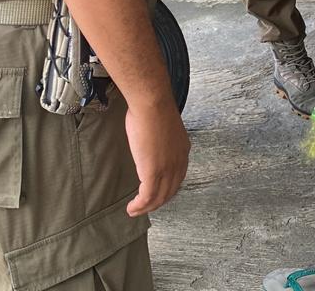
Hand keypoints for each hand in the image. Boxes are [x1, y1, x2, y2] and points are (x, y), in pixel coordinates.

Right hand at [124, 99, 189, 216]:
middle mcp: (179, 163)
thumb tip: (151, 140)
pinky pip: (147, 197)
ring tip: (135, 211)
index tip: (156, 192)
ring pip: (159, 197)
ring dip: (146, 207)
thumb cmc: (153, 108)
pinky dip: (140, 206)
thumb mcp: (162, 126)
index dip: (166, 188)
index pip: (177, 177)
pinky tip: (132, 208)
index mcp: (183, 151)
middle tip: (144, 206)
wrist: (152, 103)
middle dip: (157, 202)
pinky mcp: (153, 172)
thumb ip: (160, 138)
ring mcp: (167, 169)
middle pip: (170, 191)